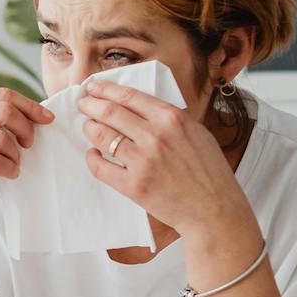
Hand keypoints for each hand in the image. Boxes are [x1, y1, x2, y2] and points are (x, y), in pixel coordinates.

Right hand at [0, 88, 54, 220]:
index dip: (30, 106)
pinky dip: (9, 168)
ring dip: (16, 154)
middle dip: (26, 128)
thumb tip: (37, 112)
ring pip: (1, 139)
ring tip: (14, 163)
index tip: (47, 119)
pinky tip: (10, 173)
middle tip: (29, 144)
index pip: (3, 95)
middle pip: (4, 111)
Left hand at [77, 81, 251, 239]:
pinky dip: (91, 158)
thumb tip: (141, 107)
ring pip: (102, 136)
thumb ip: (170, 118)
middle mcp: (155, 136)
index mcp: (172, 119)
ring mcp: (142, 161)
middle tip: (83, 104)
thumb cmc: (209, 171)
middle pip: (110, 112)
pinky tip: (92, 153)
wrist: (214, 209)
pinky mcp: (133, 185)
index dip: (106, 89)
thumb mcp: (197, 132)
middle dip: (90, 105)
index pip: (130, 96)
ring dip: (90, 128)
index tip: (94, 88)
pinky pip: (100, 167)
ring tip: (88, 126)